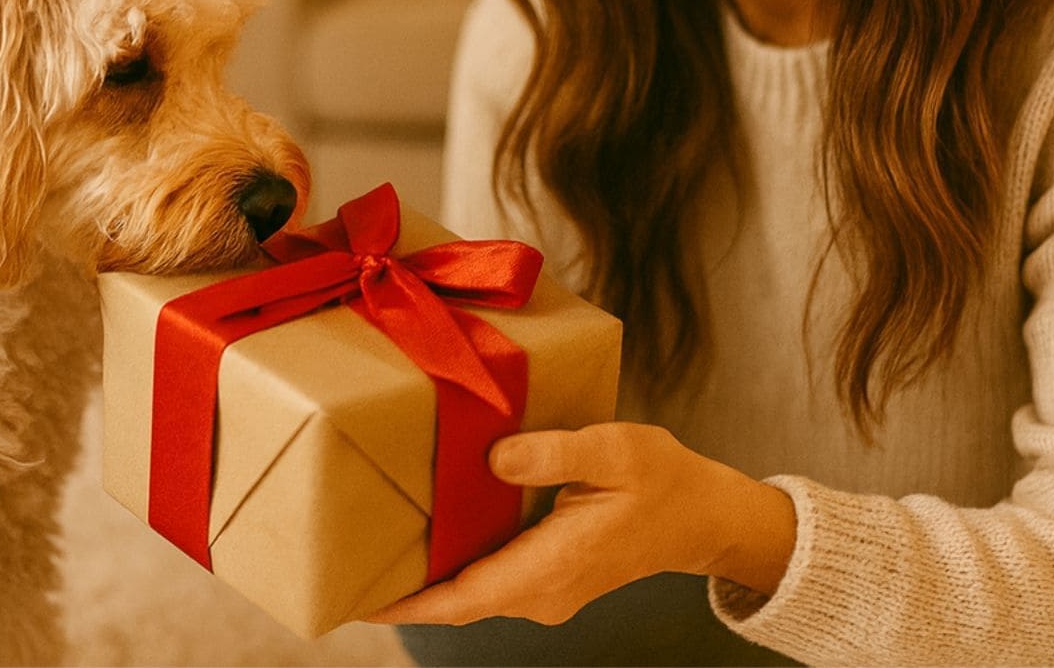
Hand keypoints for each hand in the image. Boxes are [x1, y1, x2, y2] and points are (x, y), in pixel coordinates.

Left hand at [364, 422, 796, 626]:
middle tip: (347, 561)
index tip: (359, 599)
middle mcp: (543, 591)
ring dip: (429, 578)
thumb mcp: (614, 450)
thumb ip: (554, 453)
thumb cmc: (664, 481)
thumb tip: (495, 458)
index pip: (463, 598)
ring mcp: (547, 589)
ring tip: (377, 546)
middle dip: (404, 590)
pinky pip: (491, 579)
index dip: (408, 603)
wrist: (706, 516)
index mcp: (551, 566)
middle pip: (458, 601)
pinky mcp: (551, 576)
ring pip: (473, 592)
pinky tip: (433, 534)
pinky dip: (457, 566)